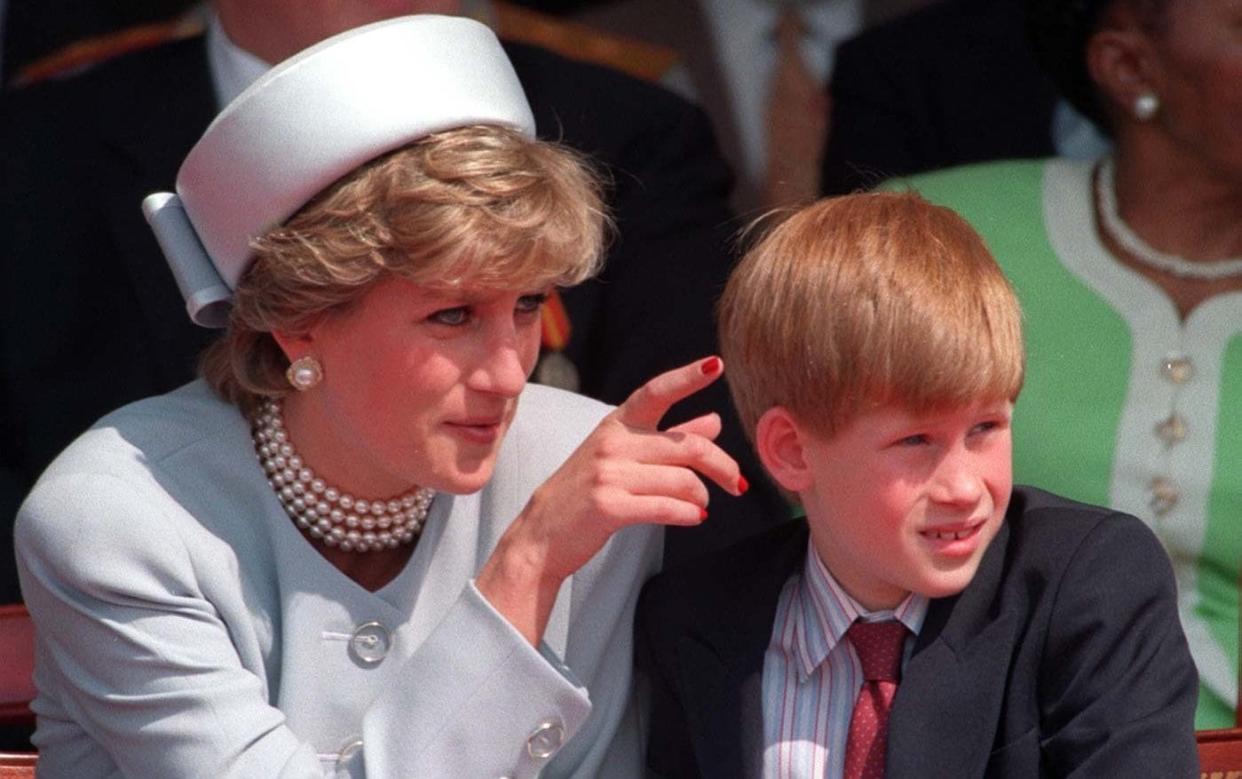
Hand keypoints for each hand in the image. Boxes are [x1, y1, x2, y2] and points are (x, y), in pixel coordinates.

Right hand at [476, 356, 745, 642]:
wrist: (542, 534)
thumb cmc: (585, 492)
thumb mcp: (621, 456)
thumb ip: (669, 438)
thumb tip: (714, 421)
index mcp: (616, 424)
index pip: (656, 392)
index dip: (687, 377)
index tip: (716, 366)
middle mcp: (613, 443)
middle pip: (688, 446)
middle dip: (722, 465)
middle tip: (738, 483)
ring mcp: (608, 474)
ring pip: (682, 480)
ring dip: (701, 496)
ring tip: (701, 506)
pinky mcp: (609, 506)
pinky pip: (667, 507)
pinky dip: (689, 514)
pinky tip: (694, 518)